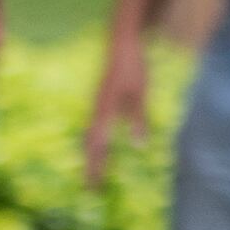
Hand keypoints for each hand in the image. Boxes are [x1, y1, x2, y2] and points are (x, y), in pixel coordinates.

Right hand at [82, 39, 150, 187]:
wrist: (122, 42)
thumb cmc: (133, 67)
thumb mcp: (140, 94)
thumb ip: (138, 119)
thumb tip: (138, 146)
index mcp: (104, 112)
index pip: (99, 146)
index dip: (97, 167)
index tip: (95, 186)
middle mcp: (96, 110)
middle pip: (90, 144)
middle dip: (90, 166)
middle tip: (90, 187)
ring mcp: (96, 104)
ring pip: (89, 135)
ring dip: (90, 154)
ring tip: (91, 171)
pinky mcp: (101, 99)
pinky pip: (94, 125)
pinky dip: (93, 140)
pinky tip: (98, 144)